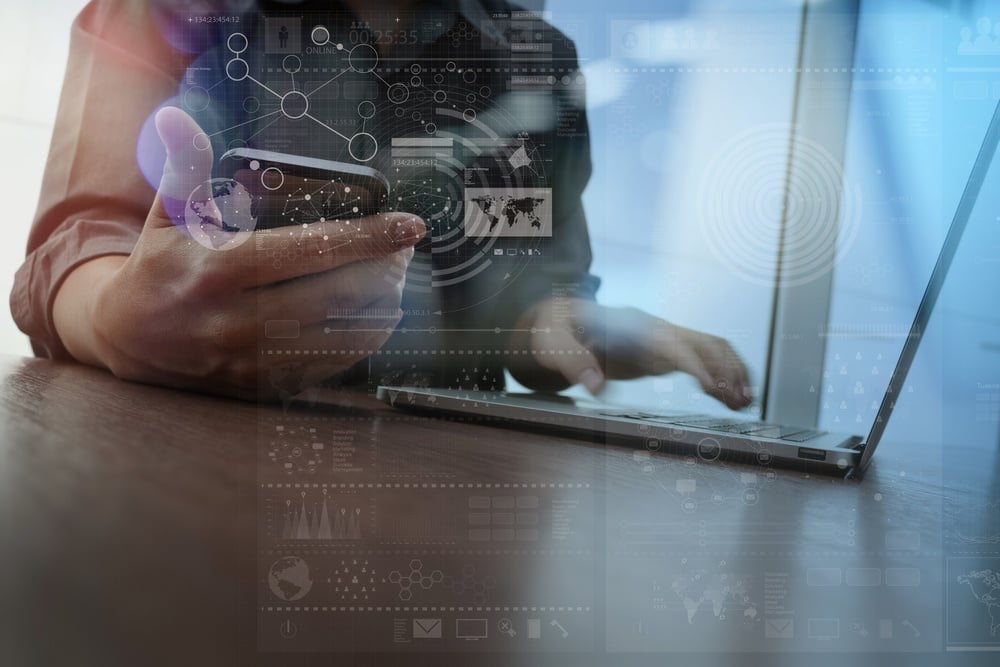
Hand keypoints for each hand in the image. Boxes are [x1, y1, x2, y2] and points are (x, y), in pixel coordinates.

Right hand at [53, 107, 424, 399]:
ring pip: (341, 337)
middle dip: (384, 272)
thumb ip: (183, 170)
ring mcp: (252, 360)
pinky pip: (328, 366)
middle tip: (405, 252)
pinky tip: (376, 318)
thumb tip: (181, 118)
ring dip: (382, 309)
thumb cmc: (157, 270)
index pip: (310, 250)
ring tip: (397, 281)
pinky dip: (361, 342)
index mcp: (219, 269)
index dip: (367, 237)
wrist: (125, 341)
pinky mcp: (261, 386)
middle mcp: (238, 319)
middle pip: (338, 296)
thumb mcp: (164, 218)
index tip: (409, 225)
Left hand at [509, 298, 750, 409]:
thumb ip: (569, 359)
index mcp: (631, 325)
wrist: (554, 319)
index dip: (696, 364)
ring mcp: (660, 340)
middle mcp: (653, 329)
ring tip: (745, 401)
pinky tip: (727, 396)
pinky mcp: (659, 354)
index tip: (712, 387)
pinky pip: (699, 360)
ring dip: (731, 372)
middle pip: (704, 343)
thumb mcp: (550, 340)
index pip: (673, 343)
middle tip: (741, 400)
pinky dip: (718, 376)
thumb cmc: (552, 327)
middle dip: (727, 369)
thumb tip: (595, 384)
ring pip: (709, 350)